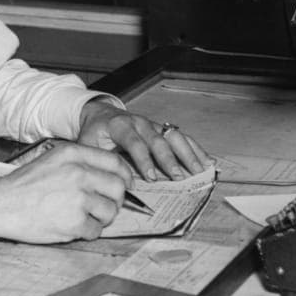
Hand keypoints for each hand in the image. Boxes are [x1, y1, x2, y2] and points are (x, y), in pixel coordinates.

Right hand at [0, 140, 133, 243]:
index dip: (126, 176)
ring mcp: (78, 199)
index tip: (126, 185)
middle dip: (116, 201)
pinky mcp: (74, 223)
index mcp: (74, 155)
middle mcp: (79, 173)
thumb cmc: (24, 185)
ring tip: (84, 217)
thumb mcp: (52, 160)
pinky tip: (73, 227)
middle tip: (104, 207)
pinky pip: (96, 231)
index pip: (115, 163)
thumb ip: (81, 163)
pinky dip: (88, 233)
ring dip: (102, 219)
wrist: (0, 205)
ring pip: (110, 212)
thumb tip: (111, 176)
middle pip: (118, 189)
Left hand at [77, 99, 211, 180]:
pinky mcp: (162, 129)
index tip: (151, 178)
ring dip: (189, 154)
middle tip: (178, 178)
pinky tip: (207, 162)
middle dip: (169, 160)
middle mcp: (140, 122)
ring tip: (200, 171)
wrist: (100, 114)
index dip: (143, 161)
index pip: (134, 143)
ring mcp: (154, 124)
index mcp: (120, 125)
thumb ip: (99, 160)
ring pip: (174, 137)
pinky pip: (182, 138)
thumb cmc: (94, 133)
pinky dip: (196, 149)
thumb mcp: (88, 144)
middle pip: (158, 140)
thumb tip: (112, 181)